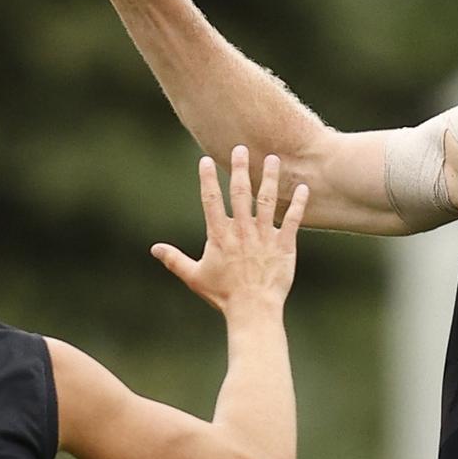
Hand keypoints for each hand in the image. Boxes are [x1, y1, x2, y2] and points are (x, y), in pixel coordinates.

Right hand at [151, 147, 308, 320]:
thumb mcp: (194, 277)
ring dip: (270, 178)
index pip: (211, 200)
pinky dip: (298, 204)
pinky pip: (293, 220)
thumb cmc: (223, 295)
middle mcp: (242, 230)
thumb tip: (154, 249)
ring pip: (268, 201)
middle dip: (240, 169)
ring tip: (272, 158)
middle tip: (241, 149)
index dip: (207, 179)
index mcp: (220, 235)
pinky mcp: (284, 245)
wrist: (253, 309)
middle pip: (240, 193)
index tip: (204, 160)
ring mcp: (264, 236)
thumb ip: (174, 260)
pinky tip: (303, 188)